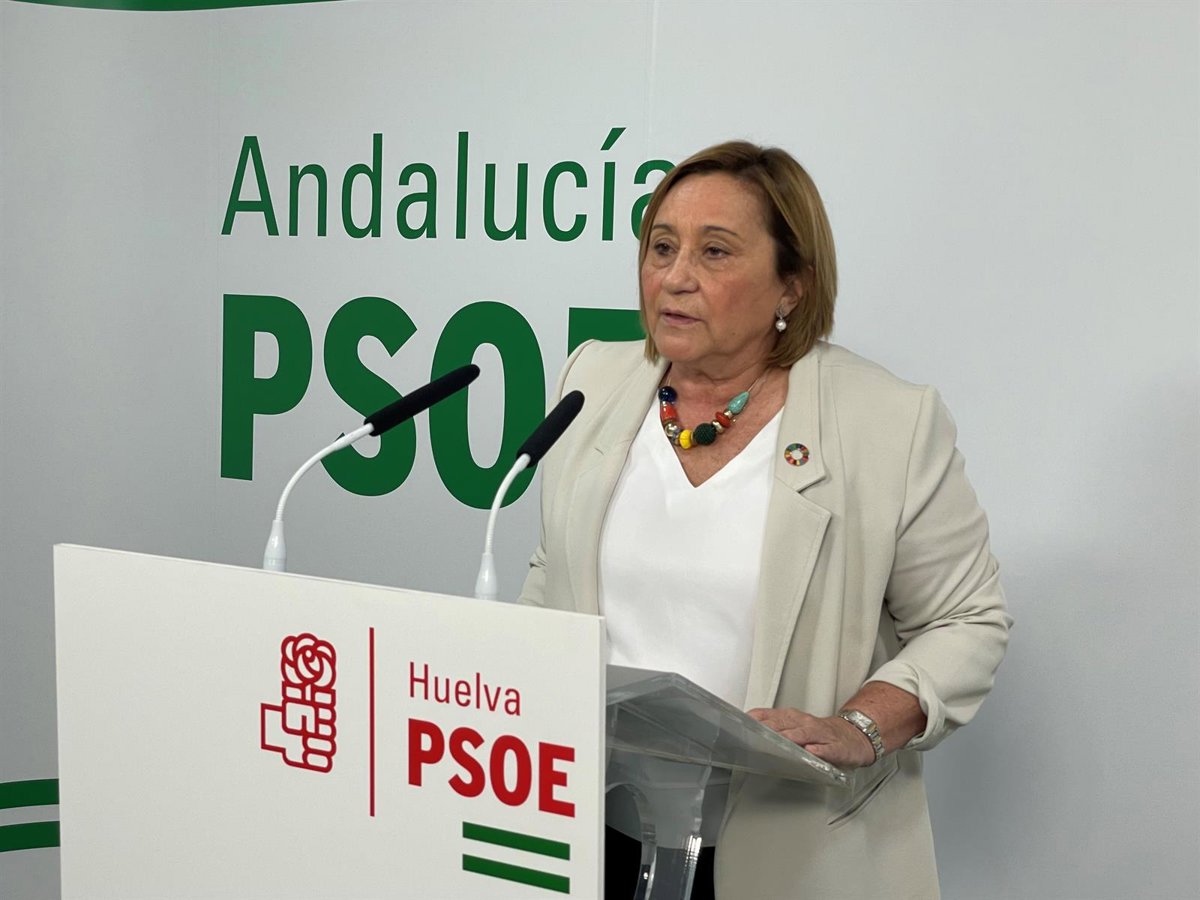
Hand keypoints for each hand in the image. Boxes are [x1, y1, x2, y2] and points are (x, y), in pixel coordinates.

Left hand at [746, 707, 875, 769]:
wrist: (853, 736)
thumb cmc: (820, 734)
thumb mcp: (795, 726)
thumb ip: (774, 725)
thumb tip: (748, 725)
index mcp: (795, 719)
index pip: (774, 715)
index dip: (760, 718)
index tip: (744, 722)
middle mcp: (807, 724)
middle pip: (788, 723)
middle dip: (773, 727)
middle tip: (758, 732)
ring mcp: (822, 735)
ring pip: (807, 733)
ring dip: (795, 736)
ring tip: (784, 739)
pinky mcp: (837, 748)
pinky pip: (829, 749)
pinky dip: (821, 750)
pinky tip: (812, 752)